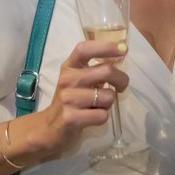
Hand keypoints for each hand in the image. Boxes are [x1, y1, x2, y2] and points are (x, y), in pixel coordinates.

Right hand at [27, 39, 129, 158]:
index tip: (123, 48)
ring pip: (107, 96)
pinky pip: (102, 115)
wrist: (50, 127)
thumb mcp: (78, 79)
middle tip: (121, 86)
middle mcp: (67, 79)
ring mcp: (67, 99)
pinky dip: (103, 117)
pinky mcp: (70, 118)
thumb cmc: (71, 99)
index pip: (85, 49)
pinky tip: (92, 117)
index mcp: (69, 66)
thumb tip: (120, 54)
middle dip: (121, 79)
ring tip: (98, 105)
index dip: (106, 46)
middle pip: (106, 71)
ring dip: (109, 103)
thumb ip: (95, 68)